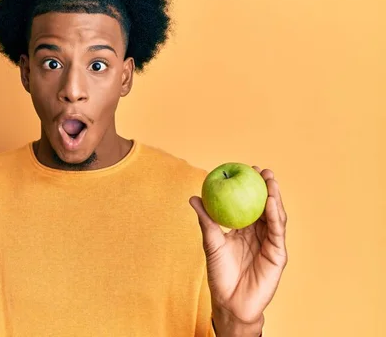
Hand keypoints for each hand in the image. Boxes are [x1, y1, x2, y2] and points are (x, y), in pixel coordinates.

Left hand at [189, 167, 287, 326]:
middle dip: (267, 187)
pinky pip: (277, 232)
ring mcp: (271, 243)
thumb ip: (206, 220)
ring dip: (274, 197)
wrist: (230, 301)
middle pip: (266, 206)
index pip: (250, 204)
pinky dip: (275, 215)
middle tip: (262, 170)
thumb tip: (194, 197)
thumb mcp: (211, 243)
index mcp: (245, 230)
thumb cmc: (219, 274)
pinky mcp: (278, 254)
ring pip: (275, 216)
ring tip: (270, 181)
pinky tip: (271, 202)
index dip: (250, 187)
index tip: (247, 170)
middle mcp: (260, 234)